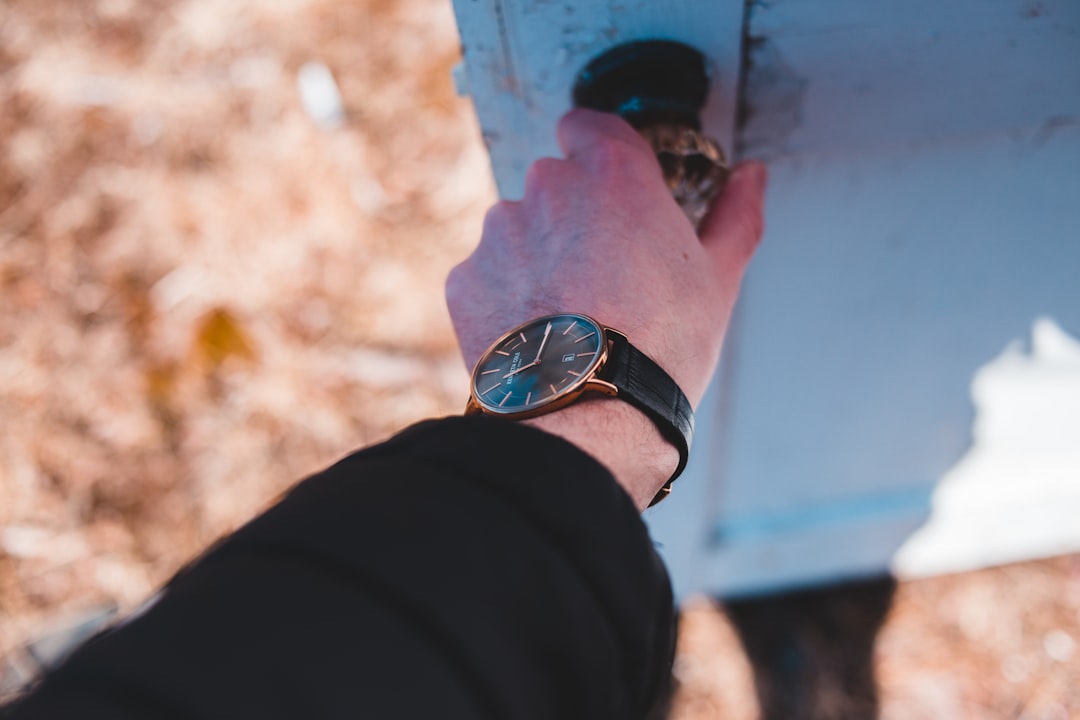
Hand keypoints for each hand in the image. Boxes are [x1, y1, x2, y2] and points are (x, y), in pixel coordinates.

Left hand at [446, 109, 766, 508]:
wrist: (587, 414)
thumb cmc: (660, 347)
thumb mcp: (718, 280)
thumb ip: (734, 215)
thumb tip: (751, 178)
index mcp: (614, 173)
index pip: (589, 124)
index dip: (599, 151)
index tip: (613, 185)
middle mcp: (550, 187)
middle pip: (556, 182)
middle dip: (575, 215)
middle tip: (605, 272)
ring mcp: (500, 230)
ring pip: (518, 228)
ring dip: (538, 255)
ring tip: (569, 313)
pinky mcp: (465, 276)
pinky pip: (487, 273)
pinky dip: (505, 295)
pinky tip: (537, 335)